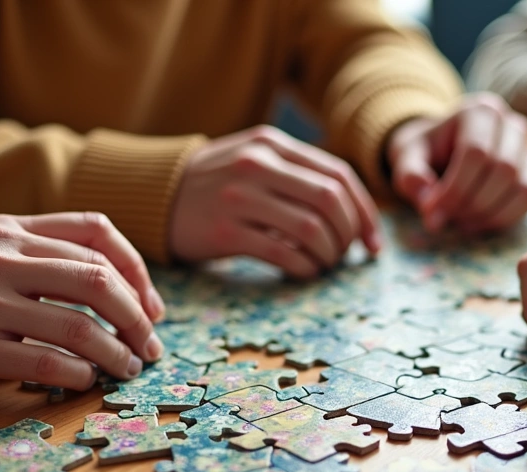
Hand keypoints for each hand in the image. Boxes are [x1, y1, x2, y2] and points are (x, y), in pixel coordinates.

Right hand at [170, 126, 380, 277]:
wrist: (155, 197)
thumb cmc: (218, 185)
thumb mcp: (256, 160)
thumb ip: (299, 174)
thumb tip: (356, 213)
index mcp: (272, 143)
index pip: (339, 175)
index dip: (364, 213)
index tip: (371, 243)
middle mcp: (257, 164)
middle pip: (329, 200)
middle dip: (347, 234)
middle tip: (345, 256)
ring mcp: (239, 197)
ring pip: (310, 228)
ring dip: (327, 255)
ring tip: (322, 265)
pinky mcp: (224, 232)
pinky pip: (282, 253)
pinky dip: (303, 268)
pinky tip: (302, 272)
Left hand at [387, 93, 526, 233]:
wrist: (442, 150)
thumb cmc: (425, 152)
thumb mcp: (407, 157)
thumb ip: (411, 176)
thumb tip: (429, 206)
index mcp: (479, 111)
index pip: (477, 152)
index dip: (455, 189)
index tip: (431, 212)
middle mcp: (510, 123)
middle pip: (503, 169)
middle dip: (472, 203)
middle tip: (446, 220)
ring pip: (522, 185)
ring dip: (490, 214)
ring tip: (460, 223)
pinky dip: (506, 216)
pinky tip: (479, 222)